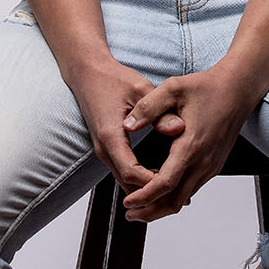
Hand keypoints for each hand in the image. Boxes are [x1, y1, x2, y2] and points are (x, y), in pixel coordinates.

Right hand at [69, 56, 184, 193]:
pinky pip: (123, 171)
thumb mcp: (140, 89)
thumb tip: (179, 128)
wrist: (88, 73)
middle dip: (152, 193)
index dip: (152, 183)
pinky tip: (160, 175)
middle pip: (127, 184)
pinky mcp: (107, 148)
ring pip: (124, 180)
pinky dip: (140, 178)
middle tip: (181, 195)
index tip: (175, 183)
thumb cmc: (112, 79)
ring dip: (147, 188)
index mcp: (111, 136)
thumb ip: (159, 111)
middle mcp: (104, 148)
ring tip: (175, 190)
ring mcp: (103, 150)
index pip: (131, 172)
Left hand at [120, 65, 255, 221]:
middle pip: (174, 201)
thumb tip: (128, 125)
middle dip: (150, 211)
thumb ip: (148, 107)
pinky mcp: (214, 165)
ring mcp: (211, 166)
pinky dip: (174, 195)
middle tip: (129, 213)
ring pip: (184, 198)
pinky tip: (160, 189)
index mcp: (190, 146)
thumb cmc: (207, 87)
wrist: (237, 89)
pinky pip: (192, 187)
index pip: (165, 184)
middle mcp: (203, 162)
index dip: (144, 197)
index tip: (127, 202)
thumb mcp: (172, 89)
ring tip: (140, 205)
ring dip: (161, 205)